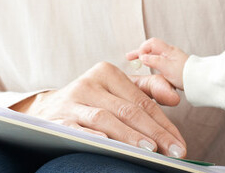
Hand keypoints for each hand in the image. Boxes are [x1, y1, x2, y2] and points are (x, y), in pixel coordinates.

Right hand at [11, 61, 186, 156]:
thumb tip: (175, 96)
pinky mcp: (57, 120)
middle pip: (127, 111)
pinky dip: (95, 137)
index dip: (163, 123)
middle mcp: (88, 84)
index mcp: (106, 72)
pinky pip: (79, 130)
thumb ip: (148, 88)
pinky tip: (111, 147)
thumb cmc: (91, 100)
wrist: (45, 109)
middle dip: (155, 133)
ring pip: (105, 119)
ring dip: (129, 136)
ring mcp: (71, 102)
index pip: (142, 101)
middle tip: (174, 151)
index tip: (179, 143)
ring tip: (151, 151)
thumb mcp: (117, 89)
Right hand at [127, 38, 188, 90]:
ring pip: (154, 53)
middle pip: (151, 47)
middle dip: (139, 52)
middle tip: (128, 57)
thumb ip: (155, 61)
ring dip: (144, 56)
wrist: (199, 80)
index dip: (142, 49)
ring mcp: (171, 58)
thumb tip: (142, 57)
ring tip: (135, 61)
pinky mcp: (173, 64)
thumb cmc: (185, 75)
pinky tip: (147, 65)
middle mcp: (170, 52)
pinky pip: (158, 58)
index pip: (151, 43)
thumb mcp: (167, 69)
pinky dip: (150, 60)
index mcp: (168, 51)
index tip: (136, 58)